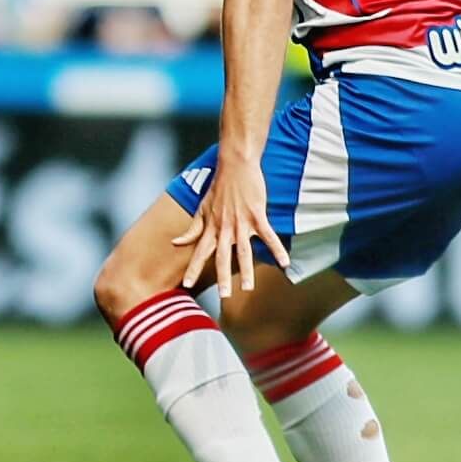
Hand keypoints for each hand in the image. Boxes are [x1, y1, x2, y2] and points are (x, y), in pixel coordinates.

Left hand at [171, 155, 290, 292]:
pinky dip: (276, 249)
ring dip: (247, 270)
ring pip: (244, 251)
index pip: (199, 252)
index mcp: (211, 228)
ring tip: (248, 288)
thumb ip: (192, 229)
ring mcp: (242, 222)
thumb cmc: (218, 187)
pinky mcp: (257, 215)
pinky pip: (268, 236)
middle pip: (223, 257)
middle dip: (222, 277)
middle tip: (223, 296)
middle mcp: (225, 228)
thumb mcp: (201, 208)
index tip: (186, 284)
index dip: (193, 268)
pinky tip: (284, 263)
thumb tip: (176, 242)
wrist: (235, 166)